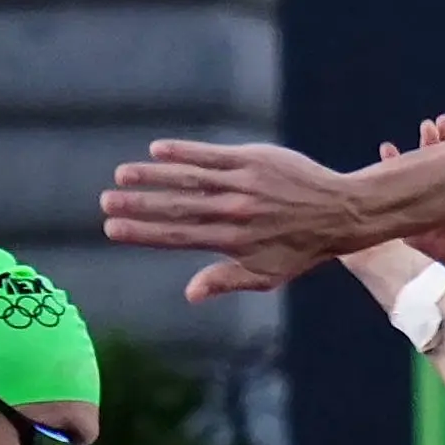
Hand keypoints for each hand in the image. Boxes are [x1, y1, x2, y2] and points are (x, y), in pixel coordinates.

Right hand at [102, 138, 368, 300]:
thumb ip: (225, 281)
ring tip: (123, 175)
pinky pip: (211, 155)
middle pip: (177, 208)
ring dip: (153, 175)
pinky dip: (184, 152)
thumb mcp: (267, 275)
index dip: (143, 233)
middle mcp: (234, 212)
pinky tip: (157, 150)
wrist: (339, 212)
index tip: (112, 229)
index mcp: (234, 242)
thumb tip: (190, 294)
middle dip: (139, 206)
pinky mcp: (252, 160)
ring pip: (189, 178)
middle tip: (105, 202)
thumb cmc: (300, 249)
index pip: (179, 237)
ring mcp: (242, 184)